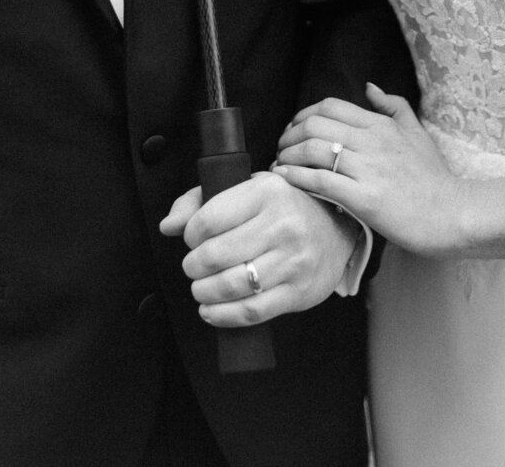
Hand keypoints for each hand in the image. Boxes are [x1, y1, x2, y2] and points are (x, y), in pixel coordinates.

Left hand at [159, 172, 358, 325]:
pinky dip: (223, 316)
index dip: (189, 234)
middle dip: (193, 266)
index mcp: (267, 192)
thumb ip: (200, 201)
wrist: (335, 227)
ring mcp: (294, 259)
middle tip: (194, 266)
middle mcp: (283, 224)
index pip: (208, 219)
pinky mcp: (299, 291)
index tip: (192, 239)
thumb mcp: (246, 189)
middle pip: (215, 255)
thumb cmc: (281, 208)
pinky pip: (251, 311)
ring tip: (200, 288)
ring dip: (204, 292)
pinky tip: (211, 310)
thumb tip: (169, 225)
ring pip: (231, 286)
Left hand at [275, 83, 464, 256]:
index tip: (293, 129)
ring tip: (279, 164)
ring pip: (314, 150)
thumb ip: (393, 106)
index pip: (329, 107)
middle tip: (282, 148)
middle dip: (289, 135)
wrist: (451, 213)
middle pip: (315, 125)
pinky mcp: (365, 198)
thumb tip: (370, 86)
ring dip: (288, 156)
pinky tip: (284, 179)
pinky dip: (296, 177)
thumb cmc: (433, 176)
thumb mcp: (416, 132)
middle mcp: (372, 141)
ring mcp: (368, 169)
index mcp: (381, 125)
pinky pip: (321, 181)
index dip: (303, 115)